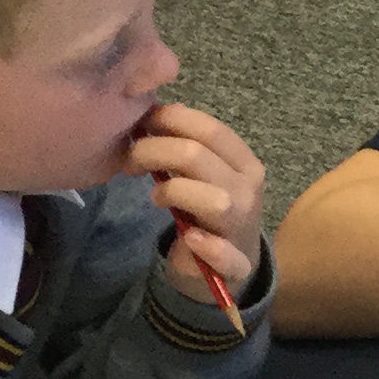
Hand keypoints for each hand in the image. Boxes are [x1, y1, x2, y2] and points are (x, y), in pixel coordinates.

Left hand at [128, 102, 267, 298]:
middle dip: (154, 152)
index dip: (171, 120)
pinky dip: (207, 245)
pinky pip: (224, 253)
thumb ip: (188, 146)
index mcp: (245, 163)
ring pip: (212, 200)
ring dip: (173, 192)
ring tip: (155, 197)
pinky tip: (190, 237)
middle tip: (130, 162)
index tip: (142, 124)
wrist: (232, 267)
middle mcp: (248, 190)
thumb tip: (154, 111)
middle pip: (197, 157)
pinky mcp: (235, 262)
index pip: (210, 130)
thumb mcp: (204, 173)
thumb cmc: (209, 211)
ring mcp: (243, 226)